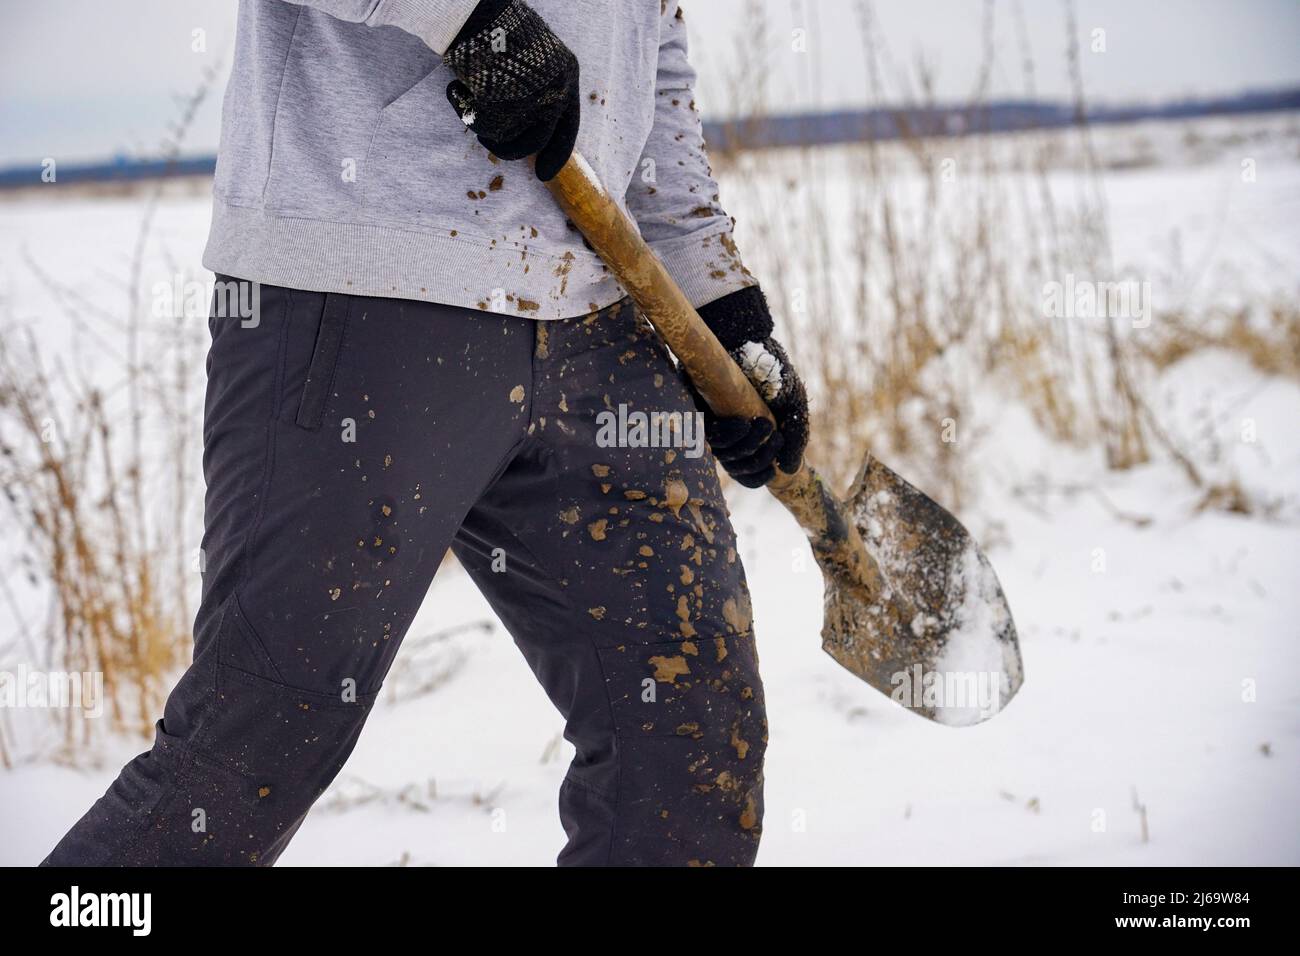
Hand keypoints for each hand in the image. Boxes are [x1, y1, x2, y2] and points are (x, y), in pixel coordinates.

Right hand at [444, 0, 580, 180]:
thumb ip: (537, 89)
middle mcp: (555, 90)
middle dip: (509, 148)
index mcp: (567, 76)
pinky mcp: (504, 104)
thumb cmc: (497, 27)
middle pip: (536, 141)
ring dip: (485, 128)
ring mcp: (531, 99)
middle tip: (488, 140)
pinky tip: (457, 89)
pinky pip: (484, 128)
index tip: (543, 176)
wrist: (477, 8)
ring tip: (469, 100)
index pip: (567, 128)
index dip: (555, 154)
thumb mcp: (533, 58)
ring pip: (507, 139)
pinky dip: (466, 112)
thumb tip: (525, 128)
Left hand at [689, 286, 809, 487]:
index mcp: (747, 438)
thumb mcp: (792, 405)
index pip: (745, 472)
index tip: (773, 470)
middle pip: (736, 467)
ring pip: (723, 455)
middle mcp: (727, 435)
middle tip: (775, 437)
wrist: (748, 338)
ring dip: (748, 447)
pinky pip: (708, 435)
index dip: (757, 477)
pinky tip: (743, 423)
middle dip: (759, 459)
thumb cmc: (771, 371)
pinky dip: (728, 434)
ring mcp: (710, 422)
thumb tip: (789, 469)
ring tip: (766, 425)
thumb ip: (796, 437)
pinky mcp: (694, 408)